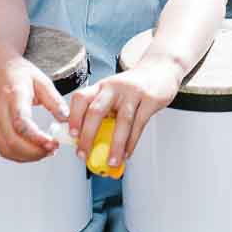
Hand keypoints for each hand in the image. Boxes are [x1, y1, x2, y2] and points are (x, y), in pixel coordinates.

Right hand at [0, 56, 67, 161]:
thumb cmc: (20, 74)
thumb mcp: (42, 80)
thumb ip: (54, 100)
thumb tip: (66, 118)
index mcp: (13, 96)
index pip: (21, 123)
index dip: (36, 137)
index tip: (52, 142)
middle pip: (12, 141)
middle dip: (34, 151)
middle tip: (53, 149)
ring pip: (6, 149)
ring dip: (27, 156)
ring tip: (46, 151)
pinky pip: (3, 149)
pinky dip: (19, 156)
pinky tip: (33, 152)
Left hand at [66, 58, 182, 168]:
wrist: (161, 69)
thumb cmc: (132, 86)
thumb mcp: (113, 92)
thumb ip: (101, 111)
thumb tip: (86, 140)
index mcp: (102, 86)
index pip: (81, 98)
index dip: (74, 117)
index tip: (71, 135)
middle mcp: (115, 87)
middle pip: (97, 110)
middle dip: (88, 135)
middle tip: (84, 154)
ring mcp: (133, 92)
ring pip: (122, 121)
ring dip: (115, 145)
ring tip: (112, 162)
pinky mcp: (150, 99)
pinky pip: (139, 124)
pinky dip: (132, 142)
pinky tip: (127, 153)